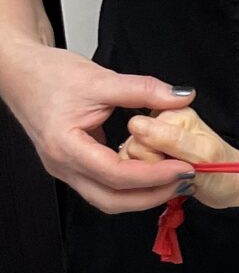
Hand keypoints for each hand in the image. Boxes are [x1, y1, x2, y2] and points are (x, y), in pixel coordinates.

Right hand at [0, 42, 197, 212]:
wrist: (20, 72)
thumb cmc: (49, 74)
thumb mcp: (101, 78)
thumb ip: (144, 89)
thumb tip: (181, 96)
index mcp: (65, 146)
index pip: (116, 175)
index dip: (154, 175)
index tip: (183, 167)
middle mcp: (62, 165)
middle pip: (112, 200)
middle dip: (152, 196)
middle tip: (185, 181)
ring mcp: (65, 169)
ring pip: (107, 198)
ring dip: (142, 194)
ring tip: (173, 179)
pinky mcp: (71, 166)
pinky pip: (102, 186)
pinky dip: (129, 185)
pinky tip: (151, 172)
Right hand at [125, 104, 238, 208]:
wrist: (231, 184)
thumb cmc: (225, 170)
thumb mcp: (203, 154)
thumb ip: (170, 139)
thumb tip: (137, 126)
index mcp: (171, 113)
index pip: (137, 134)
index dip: (152, 157)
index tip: (176, 165)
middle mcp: (158, 122)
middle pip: (131, 149)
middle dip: (153, 168)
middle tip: (179, 171)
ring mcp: (152, 139)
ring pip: (130, 162)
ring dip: (151, 177)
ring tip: (175, 177)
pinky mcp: (148, 154)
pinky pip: (133, 170)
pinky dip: (148, 182)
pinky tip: (166, 181)